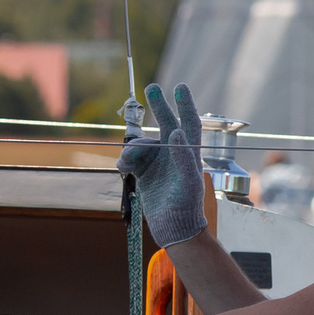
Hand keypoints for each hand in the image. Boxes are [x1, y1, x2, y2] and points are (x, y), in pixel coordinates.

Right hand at [119, 81, 206, 246]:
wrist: (173, 228)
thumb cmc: (186, 205)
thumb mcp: (188, 181)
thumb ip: (182, 155)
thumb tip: (177, 130)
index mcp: (189, 153)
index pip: (189, 123)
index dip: (186, 104)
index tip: (180, 86)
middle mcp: (174, 154)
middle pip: (166, 123)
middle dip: (159, 106)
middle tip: (151, 87)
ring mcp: (158, 163)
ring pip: (142, 143)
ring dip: (133, 148)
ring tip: (127, 163)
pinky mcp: (145, 173)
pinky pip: (131, 158)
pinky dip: (125, 160)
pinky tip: (124, 169)